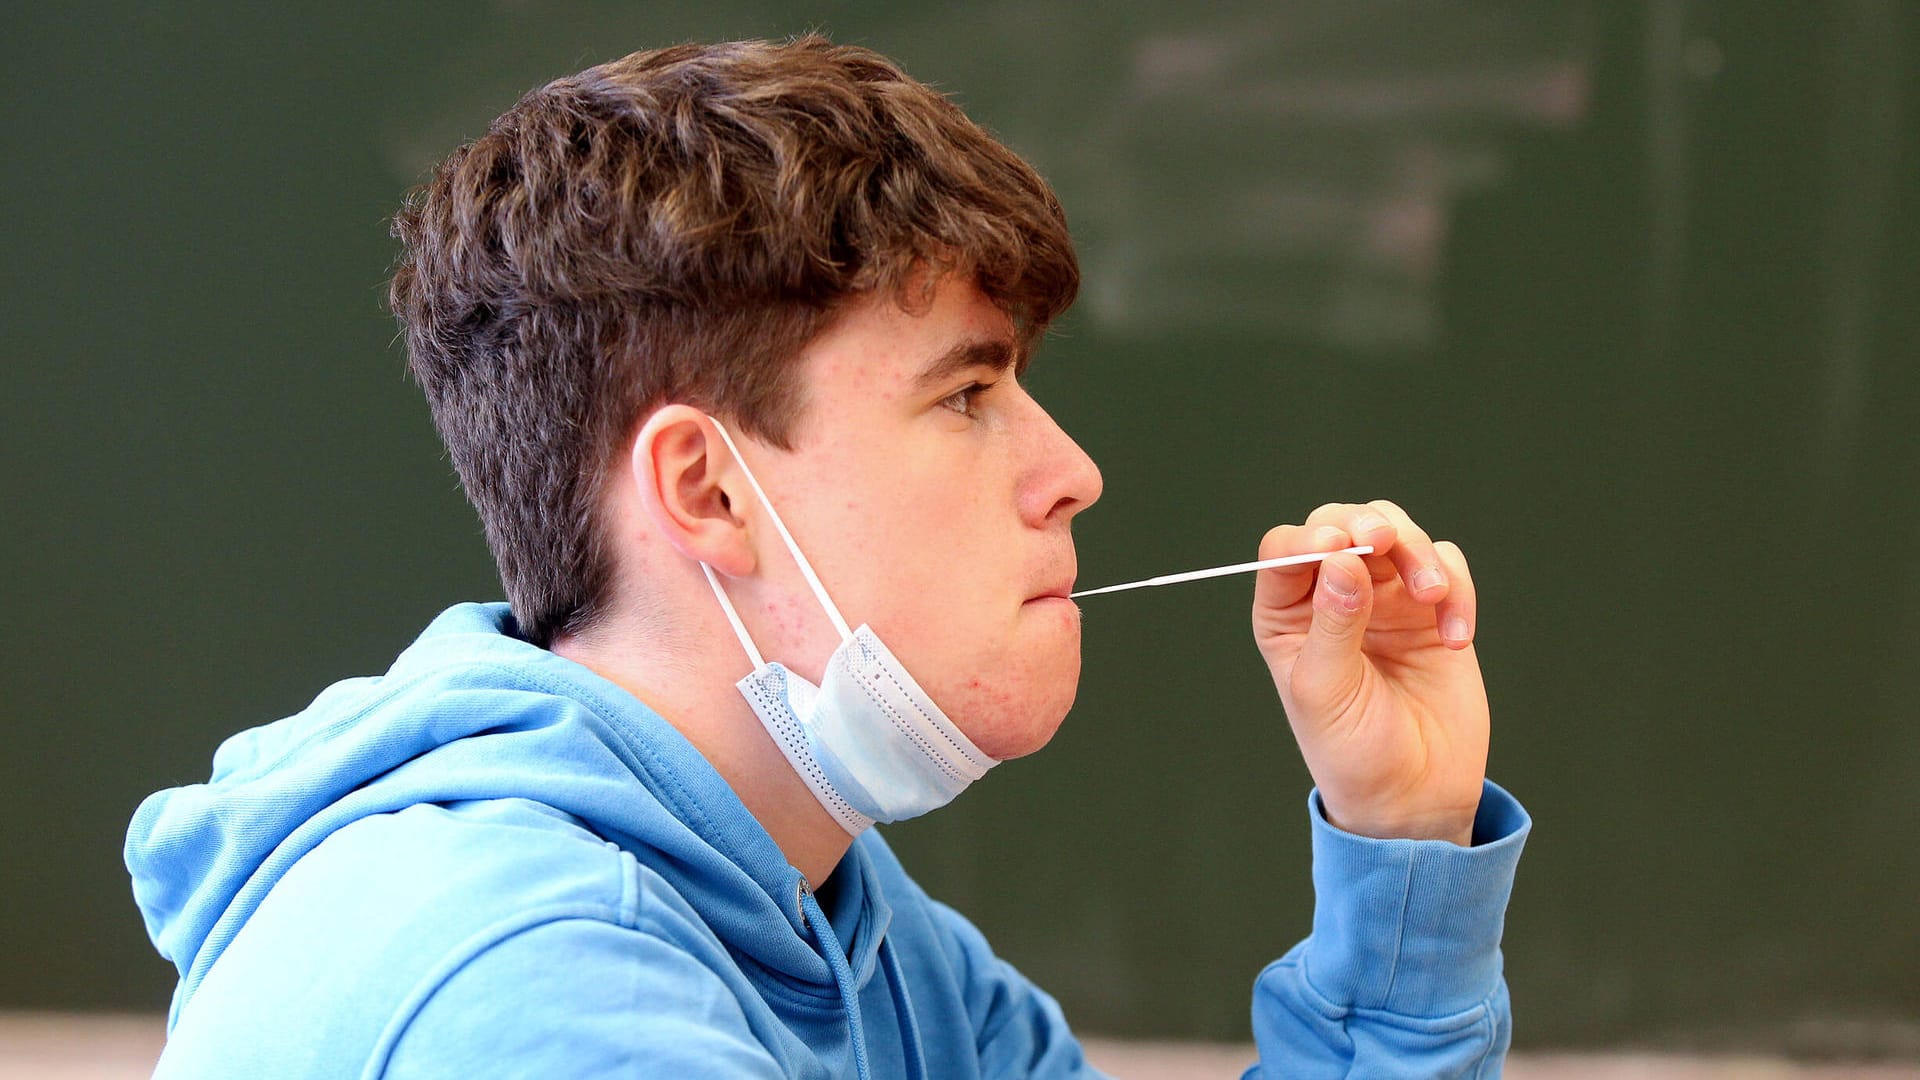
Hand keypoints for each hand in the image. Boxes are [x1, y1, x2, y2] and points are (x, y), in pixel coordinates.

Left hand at [1251, 500, 1487, 844]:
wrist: (1416, 796)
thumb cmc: (1353, 751)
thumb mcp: (1328, 691)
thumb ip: (1333, 623)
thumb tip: (1342, 559)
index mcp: (1287, 616)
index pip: (1286, 551)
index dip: (1308, 539)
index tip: (1337, 547)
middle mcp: (1331, 596)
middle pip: (1343, 524)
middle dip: (1368, 524)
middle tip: (1388, 541)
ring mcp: (1384, 598)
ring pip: (1399, 533)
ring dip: (1418, 553)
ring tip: (1434, 599)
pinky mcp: (1433, 609)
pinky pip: (1447, 567)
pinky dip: (1457, 588)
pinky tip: (1457, 637)